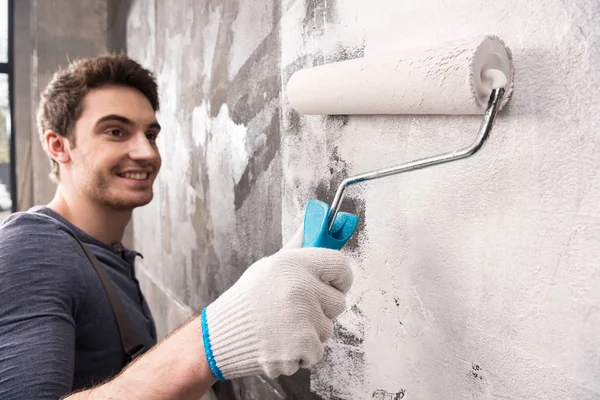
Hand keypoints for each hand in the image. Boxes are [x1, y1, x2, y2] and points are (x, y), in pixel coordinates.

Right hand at [200, 232, 352, 379]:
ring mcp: (303, 319)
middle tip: (296, 311)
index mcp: (293, 264)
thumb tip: (314, 226)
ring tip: (281, 328)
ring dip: (310, 334)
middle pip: (339, 302)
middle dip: (322, 310)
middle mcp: (301, 288)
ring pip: (327, 329)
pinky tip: (279, 345)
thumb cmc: (246, 301)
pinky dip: (301, 354)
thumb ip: (297, 249)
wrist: (219, 336)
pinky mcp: (301, 347)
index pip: (340, 265)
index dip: (341, 278)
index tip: (335, 285)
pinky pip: (317, 352)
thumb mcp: (268, 267)